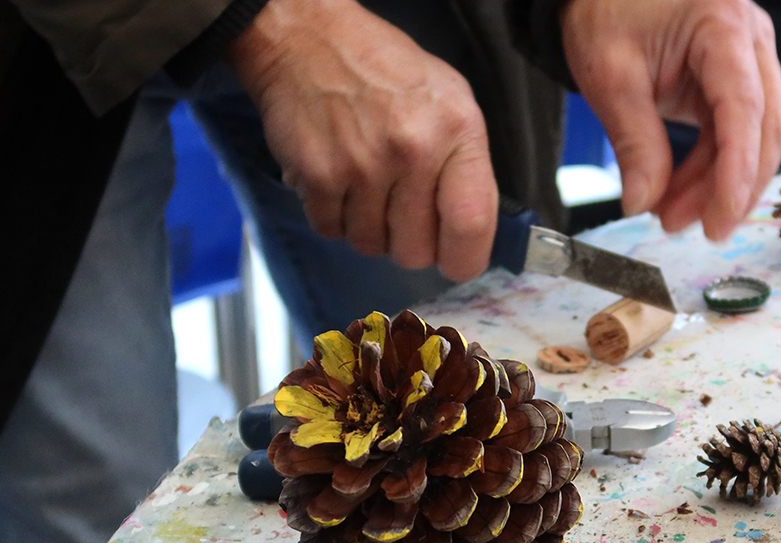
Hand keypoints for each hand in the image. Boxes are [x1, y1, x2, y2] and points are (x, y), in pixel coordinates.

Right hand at [226, 0, 497, 280]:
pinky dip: (334, 216)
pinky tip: (339, 181)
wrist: (309, 41)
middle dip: (408, 242)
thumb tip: (470, 234)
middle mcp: (414, 150)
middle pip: (417, 251)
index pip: (471, 224)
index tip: (455, 262)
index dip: (464, 259)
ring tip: (366, 184)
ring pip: (372, 246)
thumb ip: (466, 166)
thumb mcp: (450, 101)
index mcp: (457, 130)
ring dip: (368, 227)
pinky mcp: (319, 176)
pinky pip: (333, 231)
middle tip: (399, 210)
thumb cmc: (386, 73)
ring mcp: (363, 166)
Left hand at [560, 0, 780, 239]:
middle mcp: (750, 39)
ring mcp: (749, 56)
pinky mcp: (737, 75)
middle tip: (691, 229)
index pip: (744, 110)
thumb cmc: (605, 10)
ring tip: (671, 215)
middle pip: (765, 129)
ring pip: (756, 137)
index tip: (719, 222)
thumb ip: (633, 144)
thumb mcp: (609, 78)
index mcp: (722, 25)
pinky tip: (679, 192)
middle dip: (731, 188)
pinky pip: (737, 132)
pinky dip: (712, 168)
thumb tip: (642, 204)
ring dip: (720, 184)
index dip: (736, 174)